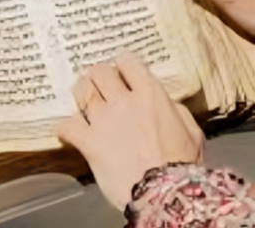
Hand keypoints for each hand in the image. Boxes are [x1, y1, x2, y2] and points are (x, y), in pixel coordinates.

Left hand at [57, 52, 203, 209]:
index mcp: (151, 95)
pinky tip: (68, 131)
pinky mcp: (87, 140)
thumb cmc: (182, 166)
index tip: (120, 69)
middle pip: (99, 72)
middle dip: (97, 75)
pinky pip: (66, 125)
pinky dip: (65, 127)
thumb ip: (175, 111)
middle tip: (97, 83)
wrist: (165, 193)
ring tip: (82, 99)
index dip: (122, 64)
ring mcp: (103, 120)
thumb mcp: (190, 132)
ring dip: (81, 93)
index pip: (128, 62)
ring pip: (81, 92)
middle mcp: (123, 101)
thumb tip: (165, 103)